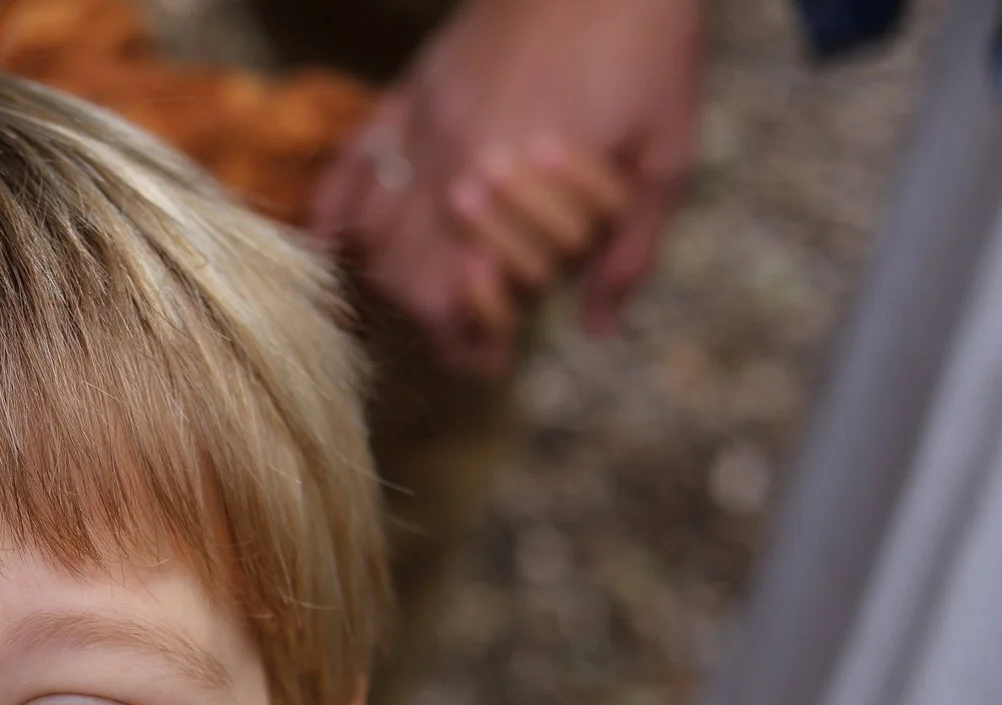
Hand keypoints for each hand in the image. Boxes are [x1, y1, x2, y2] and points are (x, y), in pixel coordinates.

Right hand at [314, 0, 704, 371]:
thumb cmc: (647, 49)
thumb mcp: (666, 154)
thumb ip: (631, 250)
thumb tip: (596, 329)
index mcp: (517, 182)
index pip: (466, 298)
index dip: (476, 342)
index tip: (494, 359)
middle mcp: (454, 159)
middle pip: (405, 277)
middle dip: (433, 319)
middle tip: (467, 334)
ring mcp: (423, 122)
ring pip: (371, 231)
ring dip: (391, 276)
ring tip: (426, 292)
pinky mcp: (412, 89)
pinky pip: (351, 164)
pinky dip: (335, 213)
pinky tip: (339, 245)